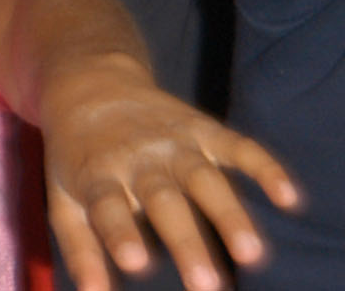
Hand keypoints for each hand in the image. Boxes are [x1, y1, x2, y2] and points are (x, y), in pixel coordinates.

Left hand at [41, 58, 299, 290]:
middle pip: (164, 201)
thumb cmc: (78, 157)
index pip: (109, 207)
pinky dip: (265, 167)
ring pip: (205, 179)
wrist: (89, 84)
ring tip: (252, 254)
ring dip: (230, 215)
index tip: (137, 264)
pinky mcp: (204, 129)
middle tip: (206, 284)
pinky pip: (239, 146)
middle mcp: (138, 159)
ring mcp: (174, 143)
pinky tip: (288, 197)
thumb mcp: (65, 198)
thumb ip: (79, 247)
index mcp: (98, 176)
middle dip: (186, 242)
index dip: (122, 234)